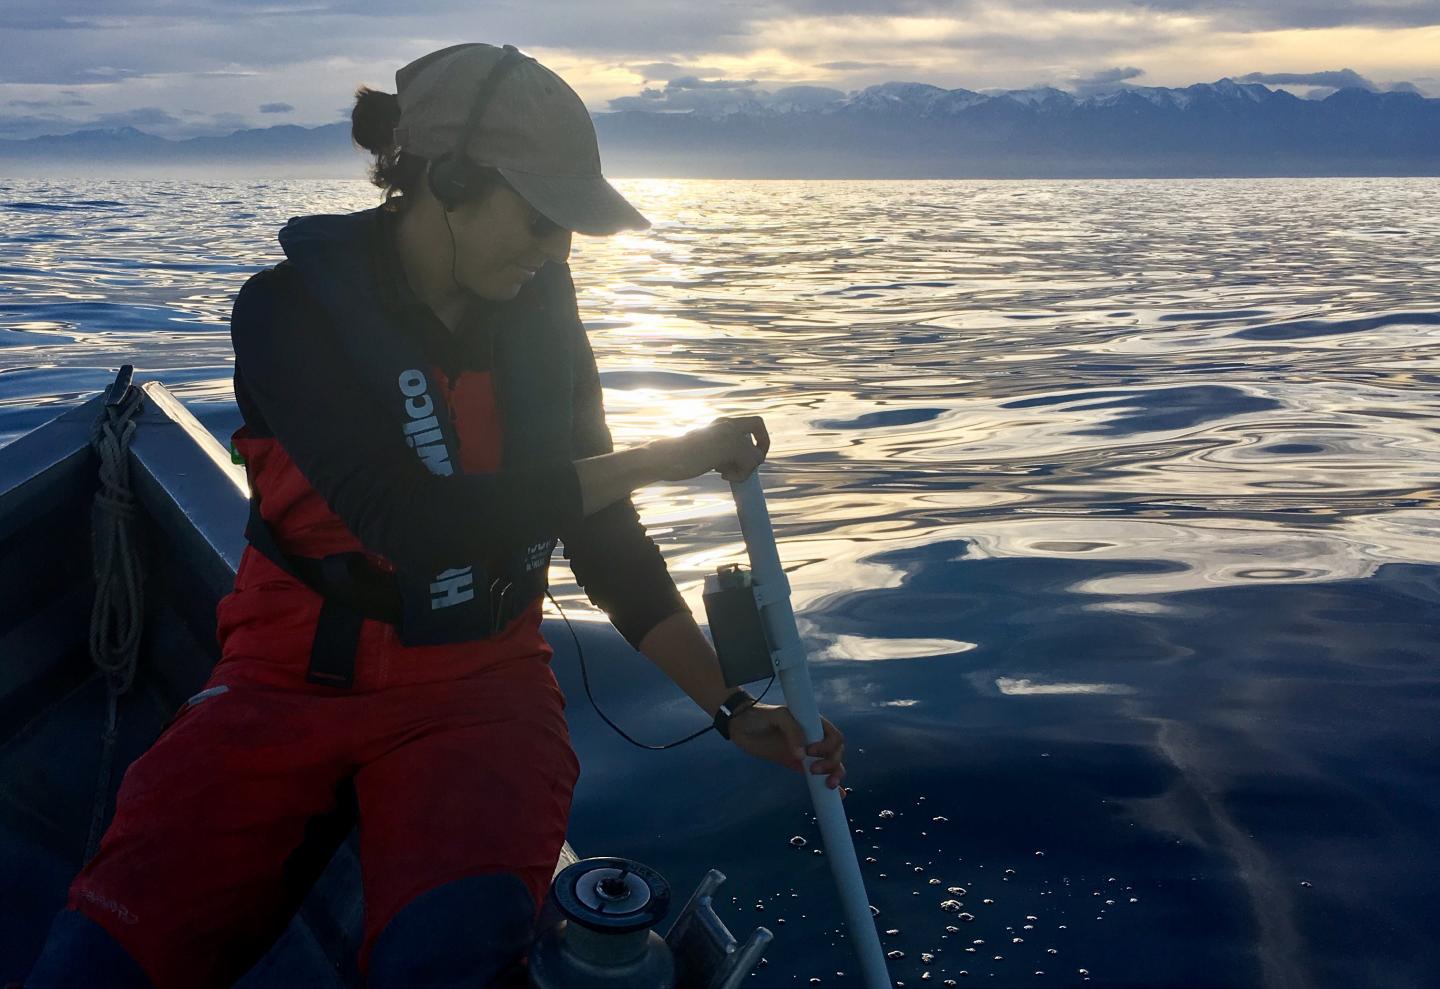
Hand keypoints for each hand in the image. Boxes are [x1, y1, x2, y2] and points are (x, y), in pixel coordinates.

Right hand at [651, 416, 769, 482]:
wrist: (663, 457)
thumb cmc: (678, 458)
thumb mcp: (705, 450)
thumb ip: (722, 451)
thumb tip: (741, 465)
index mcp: (720, 423)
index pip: (751, 422)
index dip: (757, 437)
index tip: (748, 454)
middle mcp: (726, 423)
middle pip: (759, 424)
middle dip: (761, 446)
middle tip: (750, 463)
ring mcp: (729, 433)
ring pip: (756, 454)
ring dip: (745, 470)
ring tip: (724, 473)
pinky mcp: (730, 446)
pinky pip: (750, 464)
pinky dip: (740, 475)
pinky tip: (721, 474)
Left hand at [726, 702, 846, 795]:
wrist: (741, 725)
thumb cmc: (760, 715)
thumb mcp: (777, 716)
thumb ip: (792, 731)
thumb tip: (802, 756)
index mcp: (813, 724)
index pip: (833, 736)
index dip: (827, 746)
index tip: (810, 751)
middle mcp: (814, 738)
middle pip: (835, 753)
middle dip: (831, 763)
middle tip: (813, 770)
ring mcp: (807, 753)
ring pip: (831, 765)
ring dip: (835, 775)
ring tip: (828, 785)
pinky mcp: (798, 765)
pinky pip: (817, 775)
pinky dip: (827, 785)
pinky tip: (837, 795)